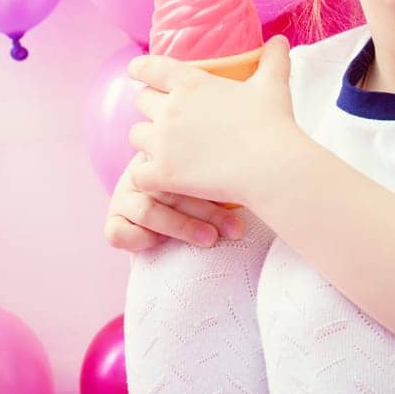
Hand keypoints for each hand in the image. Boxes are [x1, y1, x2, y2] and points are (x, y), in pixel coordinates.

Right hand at [102, 153, 244, 251]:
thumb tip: (279, 158)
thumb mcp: (217, 165)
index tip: (246, 200)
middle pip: (171, 185)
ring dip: (182, 227)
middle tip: (237, 228)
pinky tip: (164, 244)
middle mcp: (145, 169)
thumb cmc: (207, 178)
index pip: (187, 160)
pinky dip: (140, 239)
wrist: (169, 206)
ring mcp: (126, 194)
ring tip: (210, 239)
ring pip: (148, 209)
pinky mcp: (115, 220)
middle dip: (208, 210)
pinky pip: (117, 232)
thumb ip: (234, 160)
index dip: (216, 183)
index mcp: (167, 149)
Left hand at [126, 35, 301, 207]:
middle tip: (168, 115)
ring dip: (147, 140)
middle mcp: (169, 109)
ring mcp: (162, 143)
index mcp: (190, 83)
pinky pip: (137, 173)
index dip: (140, 69)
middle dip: (151, 106)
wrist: (271, 167)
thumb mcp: (273, 84)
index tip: (138, 71)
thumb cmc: (271, 124)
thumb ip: (273, 59)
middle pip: (140, 100)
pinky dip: (146, 174)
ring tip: (165, 147)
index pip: (149, 67)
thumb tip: (279, 40)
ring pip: (135, 135)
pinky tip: (161, 177)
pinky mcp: (163, 174)